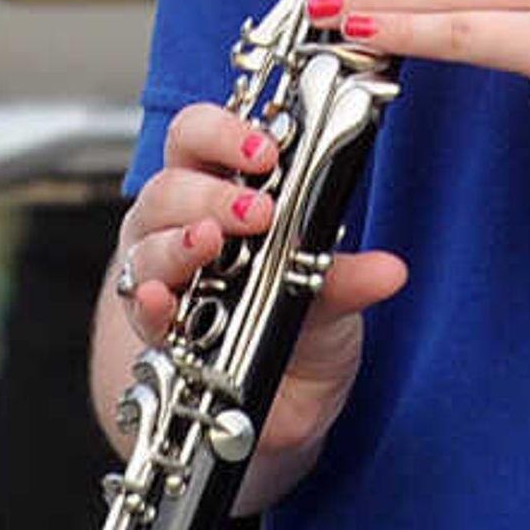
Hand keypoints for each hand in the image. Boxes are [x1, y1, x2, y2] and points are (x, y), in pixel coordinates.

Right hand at [108, 101, 407, 477]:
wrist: (279, 396)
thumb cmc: (296, 321)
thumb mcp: (330, 292)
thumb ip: (348, 278)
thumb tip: (389, 270)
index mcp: (220, 190)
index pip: (198, 138)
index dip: (222, 133)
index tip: (265, 150)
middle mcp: (179, 225)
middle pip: (168, 187)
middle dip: (211, 194)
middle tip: (257, 210)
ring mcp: (161, 275)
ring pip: (149, 244)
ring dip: (180, 242)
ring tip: (212, 243)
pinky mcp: (154, 329)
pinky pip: (140, 308)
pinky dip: (149, 301)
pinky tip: (162, 297)